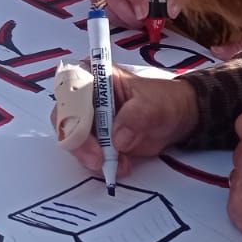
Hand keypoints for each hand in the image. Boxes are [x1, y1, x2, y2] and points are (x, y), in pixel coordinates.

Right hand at [67, 68, 199, 177]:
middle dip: (80, 142)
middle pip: (65, 119)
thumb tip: (118, 139)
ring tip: (120, 164)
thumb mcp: (153, 106)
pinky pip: (87, 154)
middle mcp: (84, 96)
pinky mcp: (94, 138)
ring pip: (73, 141)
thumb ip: (135, 117)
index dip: (71, 111)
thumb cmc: (164, 101)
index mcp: (94, 75)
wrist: (177, 118)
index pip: (69, 90)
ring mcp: (88, 119)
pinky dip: (101, 163)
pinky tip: (121, 165)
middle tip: (99, 159)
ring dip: (93, 157)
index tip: (84, 133)